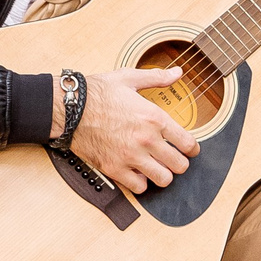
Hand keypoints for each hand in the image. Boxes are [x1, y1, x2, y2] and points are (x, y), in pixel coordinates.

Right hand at [68, 68, 200, 193]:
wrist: (68, 108)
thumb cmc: (96, 93)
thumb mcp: (129, 78)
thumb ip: (157, 78)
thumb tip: (177, 72)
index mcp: (154, 118)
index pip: (188, 143)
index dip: (192, 148)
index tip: (189, 149)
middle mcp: (146, 140)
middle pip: (179, 165)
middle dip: (179, 162)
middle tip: (173, 158)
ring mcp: (130, 157)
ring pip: (163, 180)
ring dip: (163, 175)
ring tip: (157, 167)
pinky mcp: (114, 169)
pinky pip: (139, 188)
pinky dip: (141, 183)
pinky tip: (137, 173)